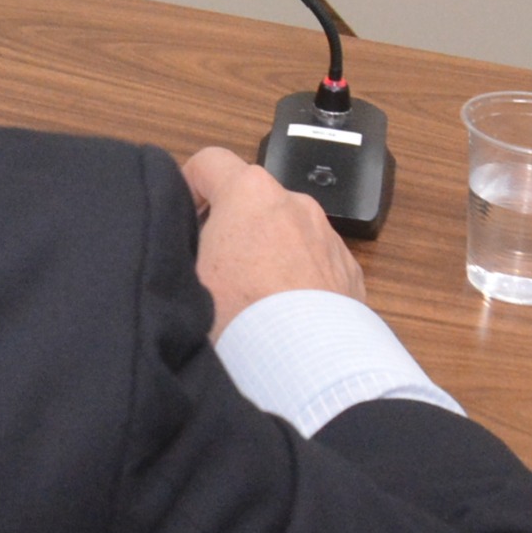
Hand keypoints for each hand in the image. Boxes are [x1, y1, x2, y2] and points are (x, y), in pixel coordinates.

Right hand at [182, 145, 364, 329]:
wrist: (306, 370)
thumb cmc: (239, 320)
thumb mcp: (185, 278)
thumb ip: (180, 247)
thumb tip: (181, 248)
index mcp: (250, 193)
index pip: (209, 162)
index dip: (189, 187)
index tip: (184, 223)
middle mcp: (296, 204)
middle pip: (252, 202)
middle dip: (234, 227)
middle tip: (215, 272)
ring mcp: (329, 238)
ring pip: (288, 233)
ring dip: (270, 254)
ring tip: (255, 302)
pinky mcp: (351, 273)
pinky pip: (316, 264)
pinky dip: (301, 280)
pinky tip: (287, 317)